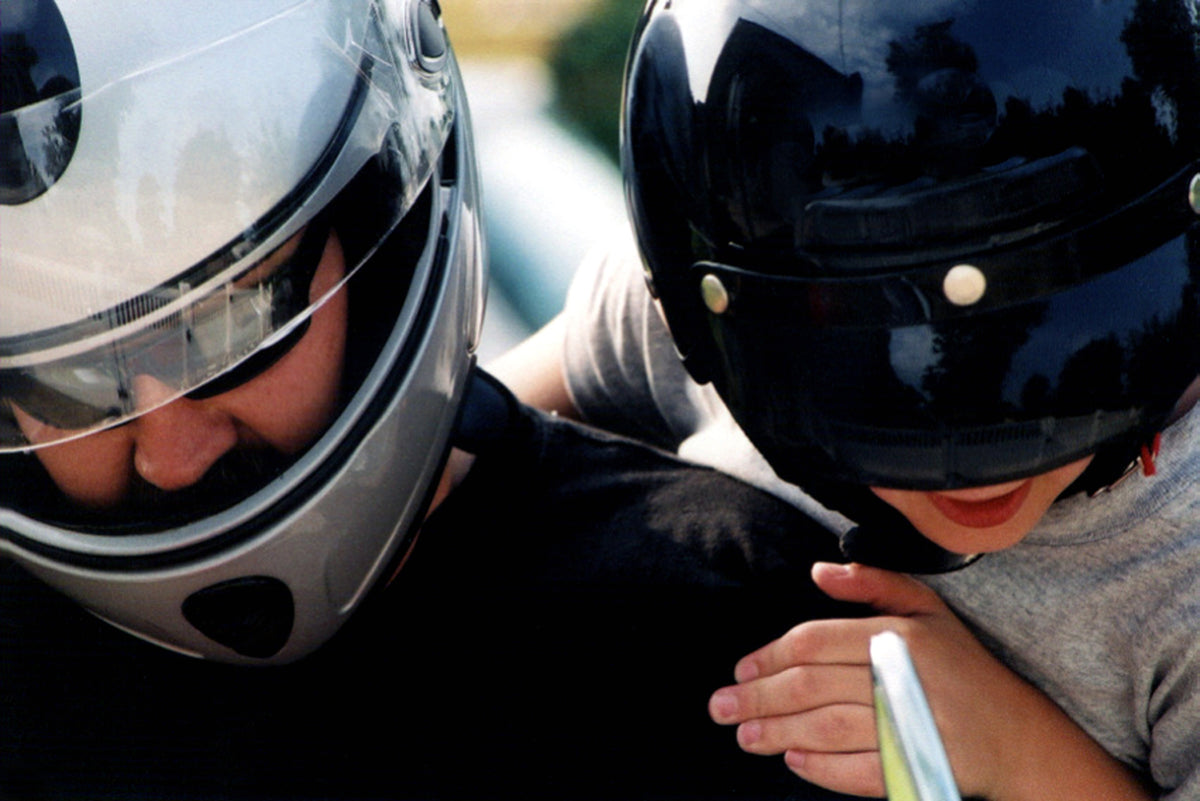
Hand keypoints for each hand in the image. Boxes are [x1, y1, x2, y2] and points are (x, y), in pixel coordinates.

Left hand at [707, 562, 1024, 797]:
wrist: (1018, 735)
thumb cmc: (963, 667)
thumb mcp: (926, 609)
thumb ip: (871, 584)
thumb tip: (818, 571)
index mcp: (897, 636)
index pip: (812, 643)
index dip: (768, 656)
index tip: (741, 669)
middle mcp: (900, 678)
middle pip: (808, 687)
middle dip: (757, 698)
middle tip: (722, 707)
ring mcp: (907, 726)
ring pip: (823, 728)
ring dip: (777, 732)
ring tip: (746, 735)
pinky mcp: (915, 767)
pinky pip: (853, 771)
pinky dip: (818, 768)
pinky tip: (793, 760)